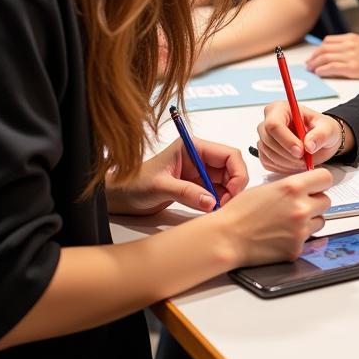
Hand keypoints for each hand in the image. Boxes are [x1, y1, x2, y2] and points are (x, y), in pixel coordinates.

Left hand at [106, 137, 247, 215]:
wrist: (121, 197)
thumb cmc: (134, 183)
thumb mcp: (160, 186)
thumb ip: (186, 192)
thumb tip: (211, 201)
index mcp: (193, 147)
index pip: (228, 154)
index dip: (236, 172)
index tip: (233, 192)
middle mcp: (200, 158)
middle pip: (231, 169)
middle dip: (233, 187)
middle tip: (225, 205)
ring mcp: (199, 173)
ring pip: (226, 182)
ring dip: (226, 196)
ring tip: (217, 210)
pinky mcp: (196, 187)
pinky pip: (216, 193)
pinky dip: (217, 203)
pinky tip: (211, 211)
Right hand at [216, 167, 333, 266]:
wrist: (227, 238)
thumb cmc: (240, 212)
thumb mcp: (267, 188)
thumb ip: (291, 186)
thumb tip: (307, 186)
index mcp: (293, 188)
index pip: (326, 178)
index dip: (320, 182)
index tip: (316, 185)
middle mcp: (301, 208)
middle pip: (326, 200)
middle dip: (315, 202)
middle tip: (298, 205)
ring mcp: (300, 231)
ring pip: (320, 221)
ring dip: (309, 220)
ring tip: (287, 222)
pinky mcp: (297, 249)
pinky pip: (307, 239)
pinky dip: (297, 238)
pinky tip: (280, 236)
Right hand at [256, 102, 346, 171]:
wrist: (321, 141)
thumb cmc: (323, 130)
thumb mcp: (329, 129)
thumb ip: (321, 135)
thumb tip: (309, 145)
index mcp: (281, 109)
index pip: (274, 124)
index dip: (286, 139)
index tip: (300, 151)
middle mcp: (268, 121)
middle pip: (268, 140)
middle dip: (287, 154)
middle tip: (305, 160)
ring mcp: (265, 137)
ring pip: (267, 154)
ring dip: (287, 162)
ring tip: (304, 161)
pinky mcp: (265, 152)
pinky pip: (268, 163)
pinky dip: (283, 167)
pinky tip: (296, 164)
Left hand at [304, 33, 358, 78]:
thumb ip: (350, 46)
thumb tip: (336, 54)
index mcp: (351, 38)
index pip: (328, 41)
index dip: (318, 49)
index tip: (314, 55)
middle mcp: (348, 45)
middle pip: (323, 49)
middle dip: (313, 57)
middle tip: (309, 64)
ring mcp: (350, 56)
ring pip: (325, 58)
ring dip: (315, 64)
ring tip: (311, 69)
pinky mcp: (352, 68)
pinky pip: (332, 67)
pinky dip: (322, 70)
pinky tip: (319, 72)